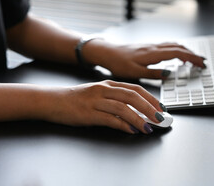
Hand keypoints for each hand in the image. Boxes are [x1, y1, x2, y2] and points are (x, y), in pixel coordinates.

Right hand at [44, 80, 165, 133]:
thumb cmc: (76, 98)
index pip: (135, 89)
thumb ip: (115, 99)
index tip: (160, 108)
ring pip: (123, 108)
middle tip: (160, 118)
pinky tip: (131, 130)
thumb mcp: (97, 93)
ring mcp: (96, 101)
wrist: (52, 100)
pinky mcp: (89, 113)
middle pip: (132, 96)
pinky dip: (123, 125)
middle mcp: (103, 90)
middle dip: (149, 108)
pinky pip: (110, 119)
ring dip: (139, 118)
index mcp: (108, 84)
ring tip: (148, 127)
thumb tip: (135, 111)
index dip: (150, 98)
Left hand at [83, 40, 205, 78]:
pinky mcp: (149, 47)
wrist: (107, 52)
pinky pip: (168, 45)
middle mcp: (154, 47)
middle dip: (193, 54)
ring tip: (195, 59)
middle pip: (179, 47)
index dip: (192, 58)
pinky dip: (178, 49)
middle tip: (203, 62)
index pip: (178, 53)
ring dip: (187, 50)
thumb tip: (169, 74)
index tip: (201, 64)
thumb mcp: (135, 73)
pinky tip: (178, 55)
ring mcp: (152, 46)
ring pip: (174, 45)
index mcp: (152, 54)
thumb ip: (153, 73)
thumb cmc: (118, 63)